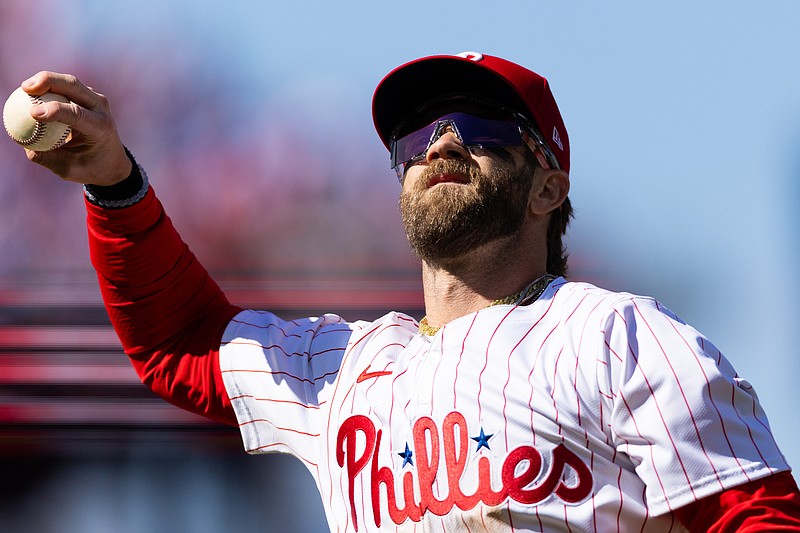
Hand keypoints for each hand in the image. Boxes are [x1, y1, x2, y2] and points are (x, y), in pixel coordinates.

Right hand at [19, 71, 131, 185]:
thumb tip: (25, 147)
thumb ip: (48, 159)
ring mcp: (96, 100)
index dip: (55, 110)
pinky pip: (66, 86)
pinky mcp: (88, 96)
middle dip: (48, 81)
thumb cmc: (91, 168)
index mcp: (101, 128)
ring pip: (69, 82)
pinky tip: (33, 92)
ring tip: (25, 88)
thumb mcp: (70, 170)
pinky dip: (49, 86)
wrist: (112, 162)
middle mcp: (101, 109)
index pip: (78, 114)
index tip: (32, 113)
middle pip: (74, 86)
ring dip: (46, 80)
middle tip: (25, 88)